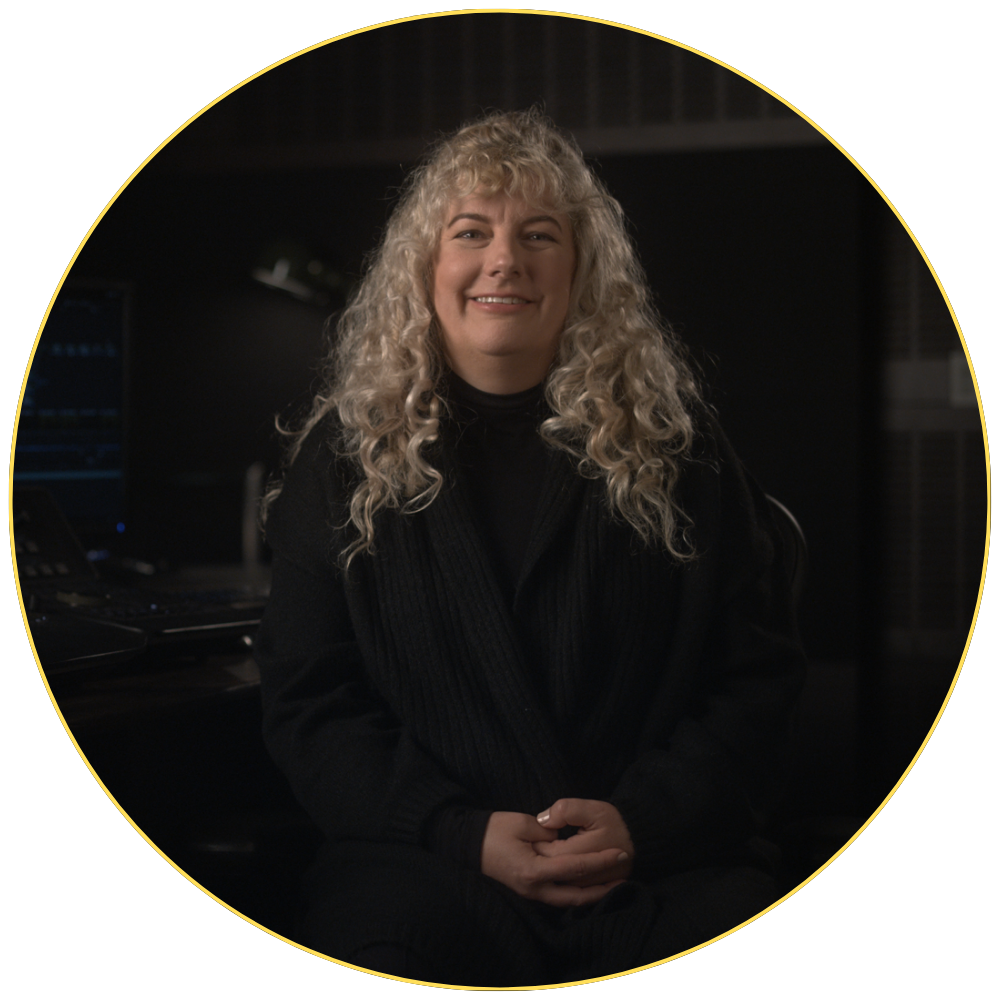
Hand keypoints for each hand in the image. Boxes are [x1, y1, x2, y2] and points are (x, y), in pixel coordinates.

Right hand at [480, 811, 627, 906]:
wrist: (466, 844)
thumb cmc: (493, 830)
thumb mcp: (522, 823)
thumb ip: (548, 833)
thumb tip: (563, 840)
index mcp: (533, 870)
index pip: (575, 867)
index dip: (600, 861)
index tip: (620, 853)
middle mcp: (535, 888)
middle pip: (576, 895)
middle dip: (602, 887)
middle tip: (624, 876)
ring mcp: (531, 893)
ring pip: (569, 901)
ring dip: (591, 894)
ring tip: (612, 885)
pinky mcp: (529, 891)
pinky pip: (559, 896)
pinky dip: (576, 893)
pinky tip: (588, 886)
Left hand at [532, 799, 634, 886]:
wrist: (639, 843)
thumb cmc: (615, 823)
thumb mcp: (593, 809)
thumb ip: (565, 810)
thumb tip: (543, 821)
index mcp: (575, 855)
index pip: (543, 850)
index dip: (536, 839)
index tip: (536, 829)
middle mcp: (577, 877)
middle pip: (546, 868)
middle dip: (539, 855)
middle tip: (539, 841)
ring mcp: (582, 888)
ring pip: (554, 881)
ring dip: (548, 868)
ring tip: (548, 851)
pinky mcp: (588, 892)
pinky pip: (567, 888)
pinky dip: (558, 877)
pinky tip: (557, 866)